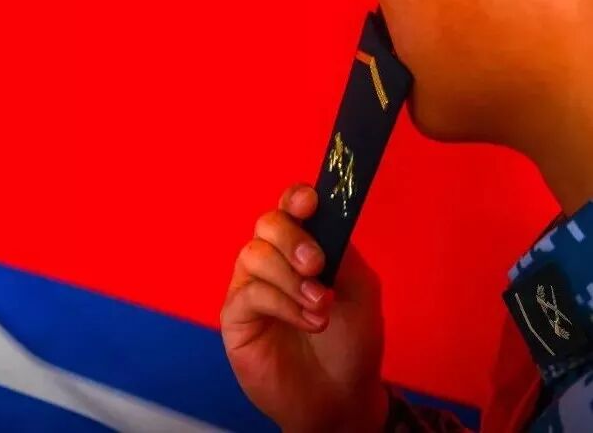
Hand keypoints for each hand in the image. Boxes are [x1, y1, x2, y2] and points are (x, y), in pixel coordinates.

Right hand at [220, 183, 389, 432]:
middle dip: (293, 239)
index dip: (295, 198)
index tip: (310, 202)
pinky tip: (305, 320)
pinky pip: (249, 292)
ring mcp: (251, 284)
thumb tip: (318, 224)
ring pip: (254, 254)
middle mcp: (274, 258)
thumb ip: (342, 252)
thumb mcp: (360, 289)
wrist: (340, 397)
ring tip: (319, 306)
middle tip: (317, 265)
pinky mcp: (235, 315)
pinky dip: (280, 302)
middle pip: (268, 223)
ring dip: (290, 278)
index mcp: (303, 245)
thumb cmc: (351, 341)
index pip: (290, 207)